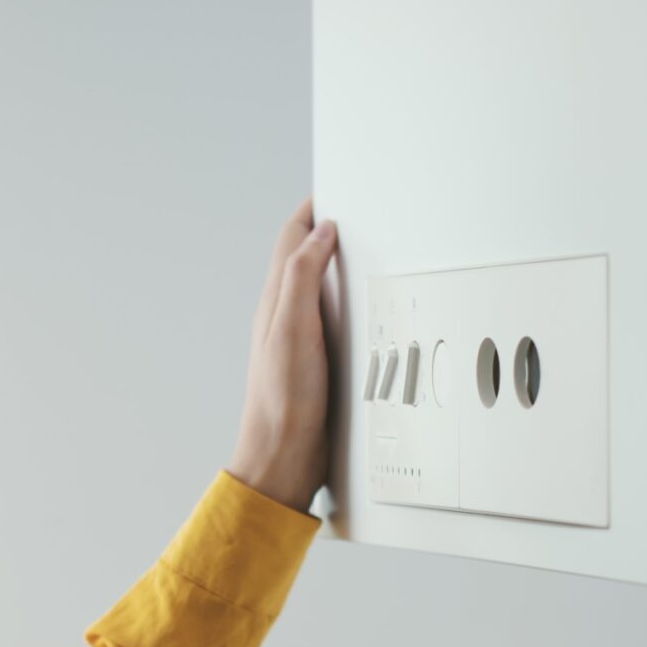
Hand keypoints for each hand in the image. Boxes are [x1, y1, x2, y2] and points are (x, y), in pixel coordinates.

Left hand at [227, 198, 339, 511]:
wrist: (284, 458)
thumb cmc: (283, 399)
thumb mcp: (292, 327)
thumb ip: (302, 276)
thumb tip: (320, 231)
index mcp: (276, 302)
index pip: (291, 240)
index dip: (311, 211)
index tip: (335, 188)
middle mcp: (286, 317)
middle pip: (307, 260)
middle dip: (329, 232)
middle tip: (360, 213)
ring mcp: (303, 342)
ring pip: (322, 291)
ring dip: (342, 268)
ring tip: (369, 251)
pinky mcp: (320, 365)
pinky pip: (336, 322)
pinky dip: (352, 305)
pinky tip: (370, 312)